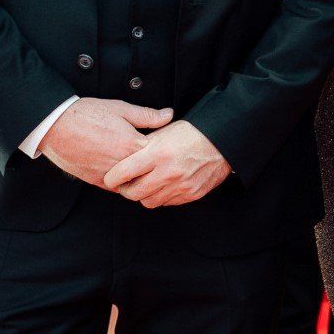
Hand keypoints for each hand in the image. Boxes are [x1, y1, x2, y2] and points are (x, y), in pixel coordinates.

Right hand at [38, 98, 172, 188]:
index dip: (163, 149)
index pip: (158, 154)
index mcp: (131, 145)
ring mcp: (107, 175)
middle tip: (156, 158)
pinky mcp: (95, 181)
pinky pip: (116, 187)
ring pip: (132, 183)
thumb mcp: (121, 109)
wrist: (55, 126)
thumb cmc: (87, 114)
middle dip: (153, 166)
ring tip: (140, 166)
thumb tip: (169, 115)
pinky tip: (123, 172)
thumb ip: (147, 115)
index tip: (166, 144)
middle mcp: (121, 164)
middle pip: (147, 171)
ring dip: (138, 176)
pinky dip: (122, 182)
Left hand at [104, 120, 230, 207]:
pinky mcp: (191, 194)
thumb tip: (125, 156)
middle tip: (126, 184)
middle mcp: (168, 172)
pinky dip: (162, 196)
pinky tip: (164, 185)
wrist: (223, 141)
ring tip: (146, 184)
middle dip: (126, 190)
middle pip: (133, 193)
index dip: (112, 177)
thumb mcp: (165, 131)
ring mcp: (180, 185)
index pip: (122, 173)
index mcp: (158, 153)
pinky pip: (167, 202)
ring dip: (144, 195)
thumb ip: (144, 145)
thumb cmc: (193, 133)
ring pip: (149, 201)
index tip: (110, 177)